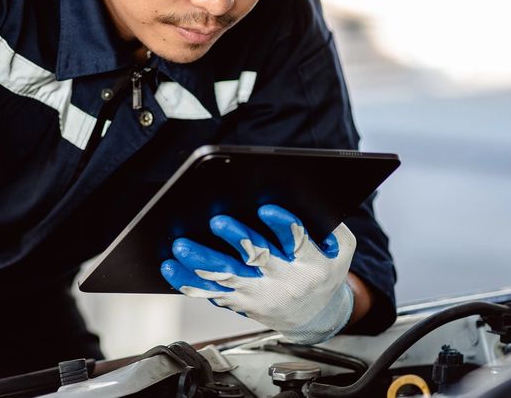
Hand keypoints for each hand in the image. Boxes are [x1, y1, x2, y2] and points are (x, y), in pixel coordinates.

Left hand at [160, 205, 356, 344]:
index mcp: (314, 264)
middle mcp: (286, 282)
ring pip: (228, 278)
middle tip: (218, 221)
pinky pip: (211, 293)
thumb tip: (299, 195)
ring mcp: (260, 296)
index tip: (266, 209)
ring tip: (182, 247)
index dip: (283, 226)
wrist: (316, 316)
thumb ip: (326, 225)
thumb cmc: (323, 271)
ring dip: (202, 262)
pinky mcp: (240, 305)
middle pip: (259, 259)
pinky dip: (189, 281)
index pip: (299, 242)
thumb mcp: (339, 248)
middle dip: (238, 239)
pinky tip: (172, 267)